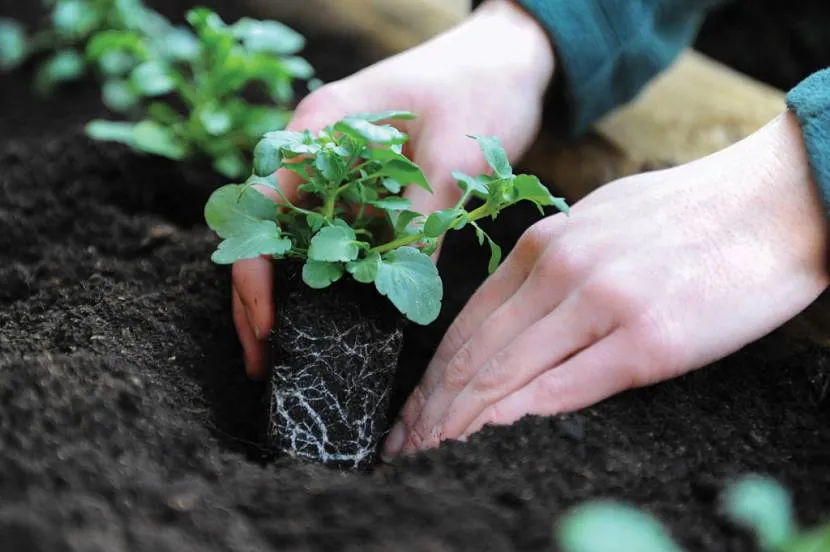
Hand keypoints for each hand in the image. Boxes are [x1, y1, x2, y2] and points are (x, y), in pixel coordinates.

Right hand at [232, 0, 554, 378]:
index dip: (253, 270)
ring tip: (289, 349)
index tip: (267, 324)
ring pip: (296, 238)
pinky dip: (331, 274)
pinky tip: (335, 314)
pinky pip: (335, 235)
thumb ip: (422, 221)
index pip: (260, 206)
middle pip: (266, 229)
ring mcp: (338, 167)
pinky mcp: (365, 185)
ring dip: (290, 291)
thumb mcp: (454, 156)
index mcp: (320, 128)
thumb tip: (398, 293)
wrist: (507, 57)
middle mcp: (317, 149)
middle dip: (259, 296)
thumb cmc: (479, 86)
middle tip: (265, 359)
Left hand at [382, 111, 829, 459]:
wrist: (772, 201)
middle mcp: (562, 270)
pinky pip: (568, 386)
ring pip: (509, 373)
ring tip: (433, 453)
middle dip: (433, 408)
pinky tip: (490, 439)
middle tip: (404, 445)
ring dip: (462, 422)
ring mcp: (603, 302)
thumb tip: (513, 319)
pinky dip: (520, 417)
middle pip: (476, 354)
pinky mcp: (649, 338)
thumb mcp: (597, 224)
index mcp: (544, 244)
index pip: (467, 324)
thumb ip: (549, 270)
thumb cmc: (685, 215)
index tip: (412, 413)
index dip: (433, 377)